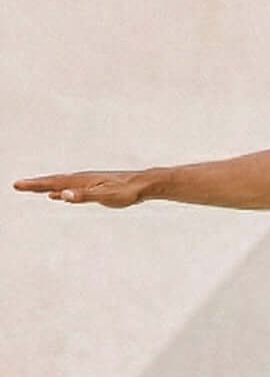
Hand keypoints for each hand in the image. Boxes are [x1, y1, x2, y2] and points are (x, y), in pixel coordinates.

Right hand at [13, 170, 149, 207]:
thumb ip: (83, 196)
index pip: (53, 183)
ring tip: (32, 189)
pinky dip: (61, 191)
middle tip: (18, 185)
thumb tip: (62, 194)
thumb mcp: (105, 196)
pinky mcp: (95, 188)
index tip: (18, 185)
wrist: (145, 185)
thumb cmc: (127, 191)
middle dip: (36, 185)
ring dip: (46, 187)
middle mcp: (83, 179)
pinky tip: (57, 196)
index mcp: (82, 181)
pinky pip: (72, 189)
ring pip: (62, 185)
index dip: (35, 185)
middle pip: (54, 182)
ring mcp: (88, 183)